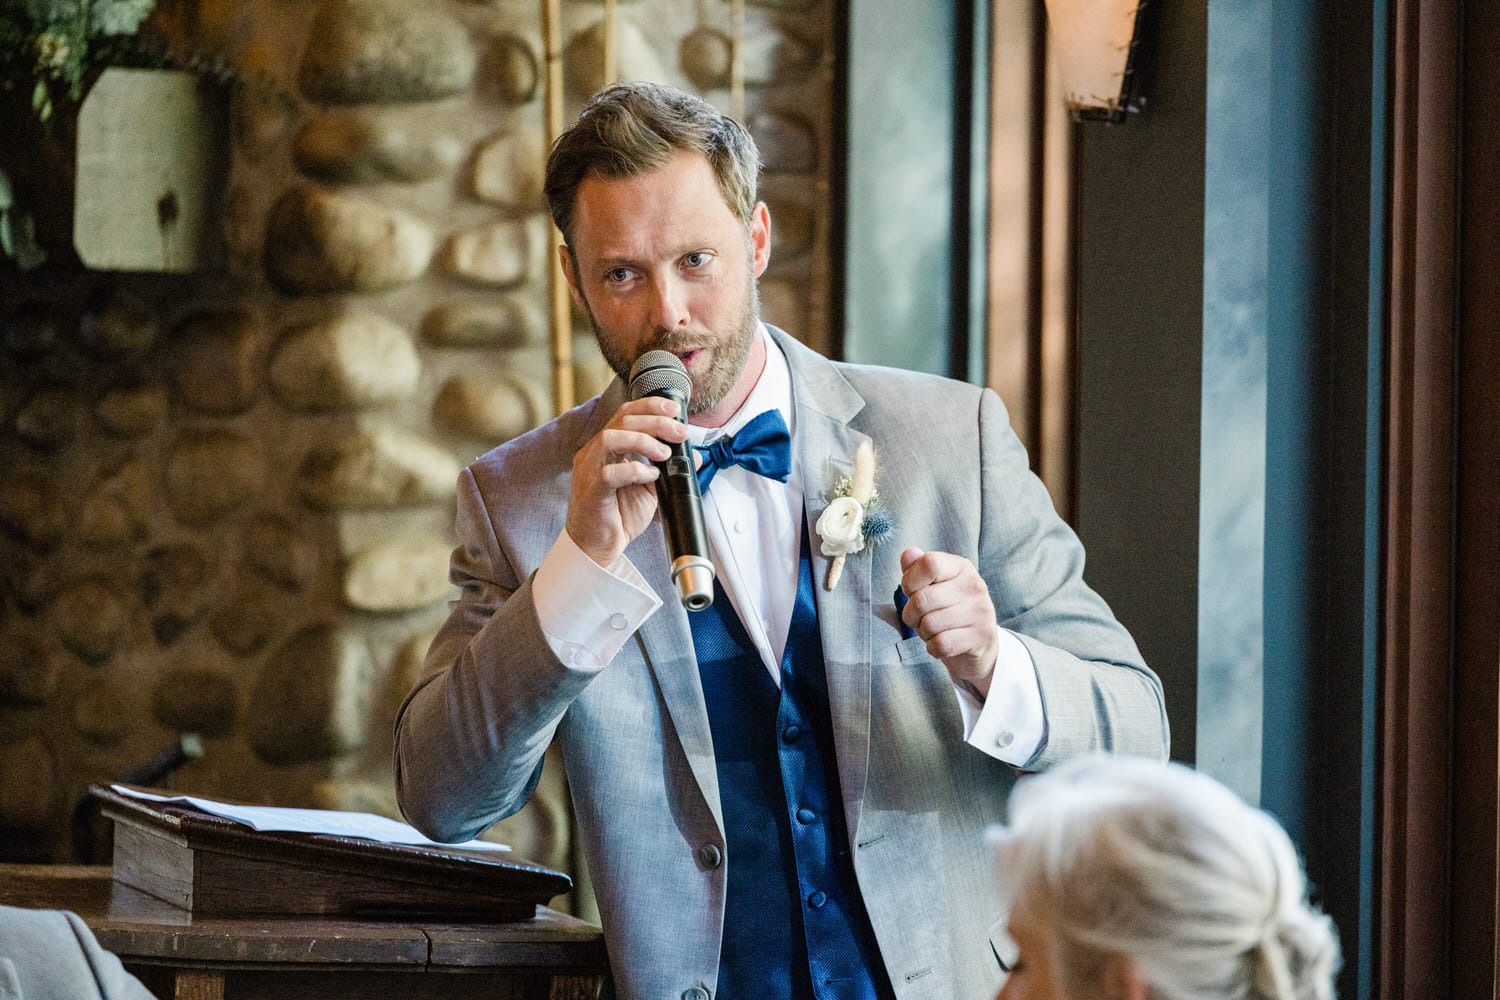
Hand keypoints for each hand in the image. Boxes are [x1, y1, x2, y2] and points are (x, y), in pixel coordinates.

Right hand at [566, 396, 688, 566]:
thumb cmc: (618, 516)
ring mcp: (589, 470)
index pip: (626, 414)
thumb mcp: (651, 489)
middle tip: (679, 432)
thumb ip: (669, 469)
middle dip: (656, 422)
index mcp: (607, 447)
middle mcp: (594, 453)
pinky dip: (635, 470)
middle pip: (622, 420)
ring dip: (643, 441)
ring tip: (665, 453)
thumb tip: (694, 455)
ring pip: (611, 438)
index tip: (675, 411)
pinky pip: (610, 473)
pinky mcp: (591, 490)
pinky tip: (650, 477)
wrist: (599, 547)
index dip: (651, 406)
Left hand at [899, 547, 999, 697]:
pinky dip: (933, 648)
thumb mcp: (932, 585)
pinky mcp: (982, 635)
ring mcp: (981, 610)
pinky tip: (942, 643)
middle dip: (911, 614)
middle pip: (922, 599)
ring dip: (924, 632)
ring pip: (929, 624)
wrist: (978, 643)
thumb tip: (908, 553)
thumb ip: (917, 568)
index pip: (929, 563)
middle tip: (920, 618)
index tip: (912, 591)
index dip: (910, 581)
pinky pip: (941, 644)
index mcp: (961, 566)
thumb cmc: (947, 609)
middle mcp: (974, 585)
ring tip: (934, 630)